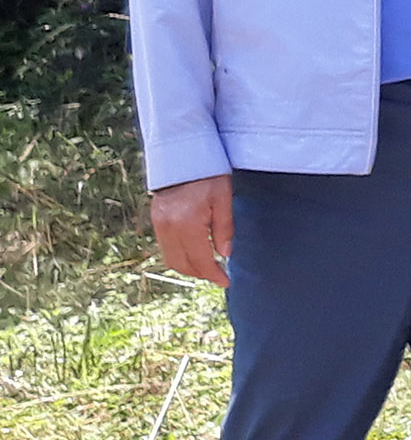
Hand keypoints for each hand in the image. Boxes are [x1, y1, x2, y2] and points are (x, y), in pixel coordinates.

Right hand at [151, 173, 233, 287]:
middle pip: (183, 264)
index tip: (225, 282)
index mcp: (188, 224)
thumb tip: (225, 255)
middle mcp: (169, 228)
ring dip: (189, 267)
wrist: (182, 157)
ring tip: (207, 266)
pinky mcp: (156, 221)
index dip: (213, 274)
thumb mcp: (224, 199)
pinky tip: (194, 252)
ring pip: (171, 259)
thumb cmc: (208, 175)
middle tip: (218, 274)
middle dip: (201, 273)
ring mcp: (159, 225)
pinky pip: (165, 248)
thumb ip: (224, 228)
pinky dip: (179, 256)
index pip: (201, 260)